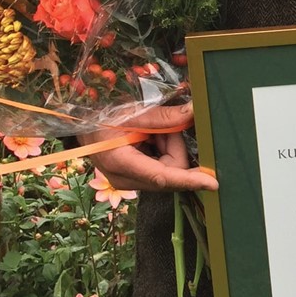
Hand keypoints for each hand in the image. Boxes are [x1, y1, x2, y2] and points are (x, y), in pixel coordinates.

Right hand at [84, 103, 215, 192]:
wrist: (82, 125)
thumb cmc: (103, 117)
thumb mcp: (133, 113)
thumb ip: (164, 117)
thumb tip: (193, 112)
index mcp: (121, 163)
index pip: (163, 177)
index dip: (190, 180)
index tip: (212, 184)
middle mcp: (125, 179)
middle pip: (170, 172)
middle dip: (174, 147)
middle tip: (161, 128)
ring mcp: (128, 182)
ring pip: (167, 170)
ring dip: (167, 148)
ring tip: (150, 132)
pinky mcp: (133, 180)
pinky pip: (160, 169)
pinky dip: (161, 152)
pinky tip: (149, 140)